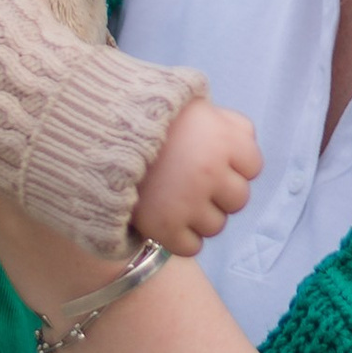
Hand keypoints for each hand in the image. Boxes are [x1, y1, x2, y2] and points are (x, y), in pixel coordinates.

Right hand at [131, 98, 262, 259]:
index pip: (253, 166)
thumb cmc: (149, 117)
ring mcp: (187, 203)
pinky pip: (191, 247)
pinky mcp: (164, 228)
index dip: (234, 162)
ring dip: (200, 216)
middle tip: (192, 181)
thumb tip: (247, 142)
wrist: (98, 133)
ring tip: (176, 198)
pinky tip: (167, 218)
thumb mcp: (195, 105)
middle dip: (219, 192)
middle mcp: (210, 172)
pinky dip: (181, 237)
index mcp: (223, 140)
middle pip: (239, 199)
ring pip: (216, 226)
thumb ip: (227, 122)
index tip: (211, 156)